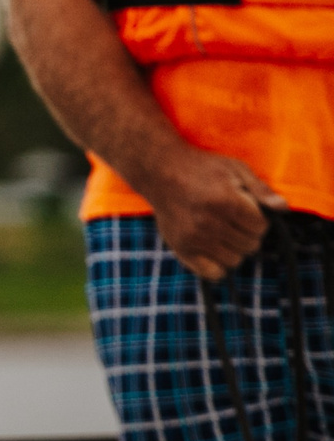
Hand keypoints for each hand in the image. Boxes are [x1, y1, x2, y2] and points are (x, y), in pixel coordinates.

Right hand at [140, 145, 283, 281]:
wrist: (158, 170)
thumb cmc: (201, 167)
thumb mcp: (234, 168)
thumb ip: (260, 189)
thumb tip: (283, 208)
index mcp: (226, 202)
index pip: (261, 227)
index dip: (258, 218)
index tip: (246, 209)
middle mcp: (209, 223)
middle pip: (250, 245)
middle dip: (248, 233)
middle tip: (233, 219)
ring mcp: (193, 237)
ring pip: (234, 260)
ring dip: (234, 248)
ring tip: (222, 231)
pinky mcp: (181, 247)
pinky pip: (212, 272)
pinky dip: (218, 265)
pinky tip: (213, 248)